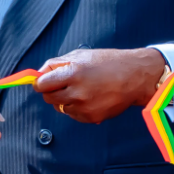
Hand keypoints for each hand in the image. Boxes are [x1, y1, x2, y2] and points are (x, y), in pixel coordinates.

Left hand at [33, 48, 164, 123]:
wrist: (135, 77)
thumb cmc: (108, 62)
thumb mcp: (80, 55)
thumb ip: (56, 64)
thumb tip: (38, 74)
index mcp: (72, 74)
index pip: (41, 85)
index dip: (40, 83)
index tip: (43, 81)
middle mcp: (77, 93)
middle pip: (48, 98)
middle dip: (52, 91)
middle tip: (64, 83)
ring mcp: (84, 107)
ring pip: (60, 107)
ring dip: (65, 100)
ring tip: (82, 89)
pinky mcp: (92, 117)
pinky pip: (73, 115)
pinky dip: (77, 108)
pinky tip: (90, 98)